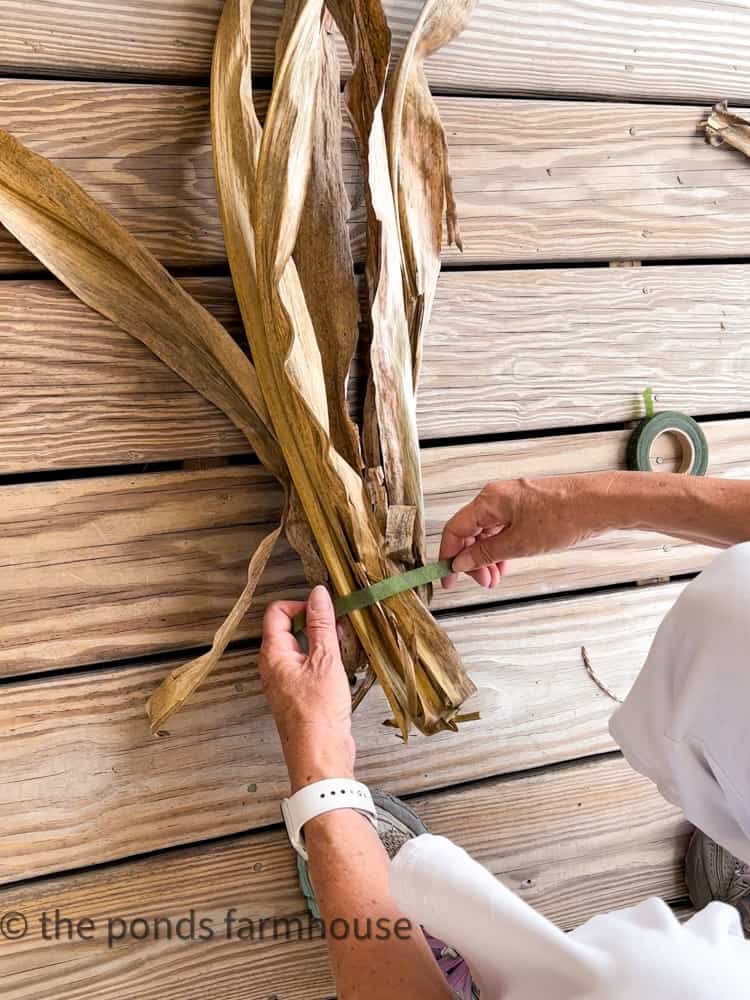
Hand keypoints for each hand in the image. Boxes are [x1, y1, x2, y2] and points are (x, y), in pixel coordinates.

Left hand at [259, 585, 355, 791]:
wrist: (320, 756)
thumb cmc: (318, 716)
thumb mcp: (325, 661)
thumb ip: (322, 625)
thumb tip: (318, 595)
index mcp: (273, 654)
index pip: (277, 612)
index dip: (301, 605)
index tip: (324, 609)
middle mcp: (274, 666)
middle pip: (289, 628)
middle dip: (315, 623)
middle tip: (338, 627)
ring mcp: (286, 681)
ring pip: (302, 648)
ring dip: (322, 642)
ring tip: (343, 647)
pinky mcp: (299, 694)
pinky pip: (309, 666)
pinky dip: (324, 660)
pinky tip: (342, 666)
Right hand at [439, 474, 610, 588]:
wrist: (598, 504)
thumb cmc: (564, 517)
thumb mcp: (518, 544)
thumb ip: (485, 553)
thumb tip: (462, 562)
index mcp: (489, 500)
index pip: (455, 529)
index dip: (448, 555)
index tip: (448, 577)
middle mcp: (497, 497)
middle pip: (470, 531)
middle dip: (472, 560)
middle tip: (481, 583)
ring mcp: (513, 501)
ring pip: (488, 532)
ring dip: (488, 557)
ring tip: (495, 578)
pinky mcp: (527, 507)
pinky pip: (503, 529)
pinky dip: (502, 548)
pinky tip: (506, 564)